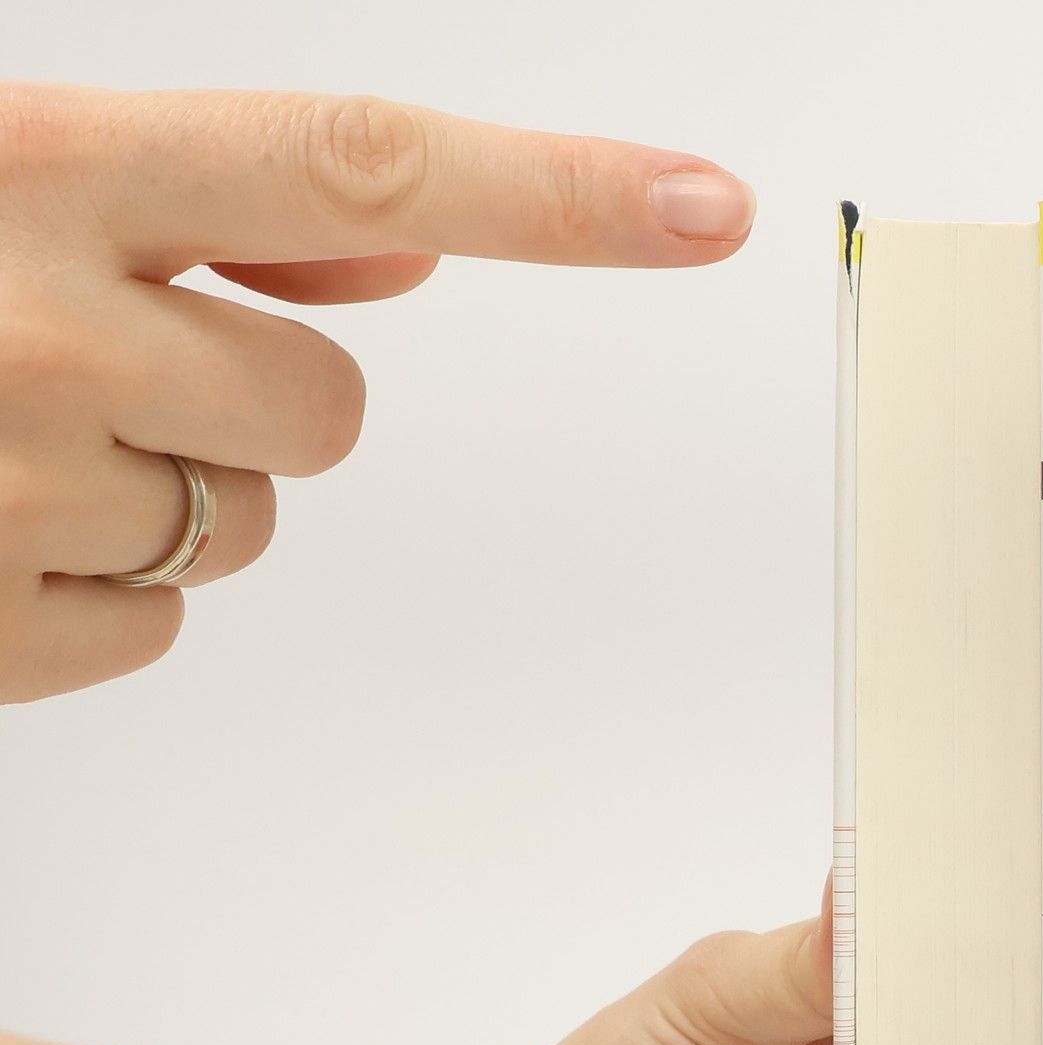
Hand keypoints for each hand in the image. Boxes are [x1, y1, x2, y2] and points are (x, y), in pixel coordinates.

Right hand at [0, 81, 752, 702]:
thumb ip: (211, 196)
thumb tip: (417, 245)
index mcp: (31, 166)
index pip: (355, 156)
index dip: (558, 194)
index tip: (712, 208)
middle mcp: (36, 327)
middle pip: (324, 410)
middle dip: (253, 397)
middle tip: (93, 365)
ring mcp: (11, 495)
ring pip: (247, 528)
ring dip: (167, 491)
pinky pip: (154, 627)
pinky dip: (92, 590)